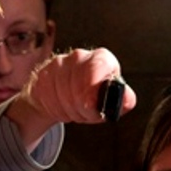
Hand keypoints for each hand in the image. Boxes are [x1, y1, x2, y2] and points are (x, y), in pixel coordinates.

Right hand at [5, 48, 135, 146]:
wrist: (62, 95)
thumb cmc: (90, 97)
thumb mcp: (110, 101)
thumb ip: (122, 100)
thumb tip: (127, 99)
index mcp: (102, 59)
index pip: (99, 64)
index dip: (94, 84)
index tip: (92, 103)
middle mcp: (80, 56)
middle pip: (79, 82)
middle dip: (83, 105)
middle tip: (87, 114)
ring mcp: (59, 64)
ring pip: (63, 91)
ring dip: (70, 108)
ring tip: (75, 111)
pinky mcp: (43, 74)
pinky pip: (48, 95)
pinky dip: (55, 107)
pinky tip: (61, 107)